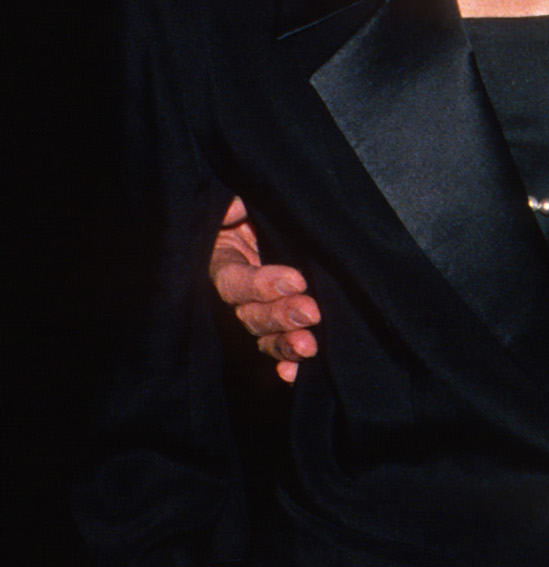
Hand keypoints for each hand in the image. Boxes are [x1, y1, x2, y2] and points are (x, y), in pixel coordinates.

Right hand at [211, 194, 318, 382]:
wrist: (270, 209)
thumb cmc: (253, 197)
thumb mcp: (238, 193)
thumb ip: (231, 204)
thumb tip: (236, 210)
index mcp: (220, 259)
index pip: (235, 280)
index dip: (260, 284)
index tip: (295, 280)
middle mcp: (235, 289)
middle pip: (249, 314)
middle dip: (279, 316)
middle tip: (310, 312)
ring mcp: (254, 306)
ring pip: (263, 334)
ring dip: (285, 344)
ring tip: (309, 347)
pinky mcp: (276, 318)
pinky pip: (277, 343)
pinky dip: (286, 362)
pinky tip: (296, 373)